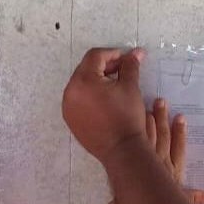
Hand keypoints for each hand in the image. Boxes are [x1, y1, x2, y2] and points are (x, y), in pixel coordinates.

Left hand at [63, 47, 146, 163]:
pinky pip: (78, 99)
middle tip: (122, 69)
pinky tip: (105, 99)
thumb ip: (130, 66)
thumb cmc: (127, 117)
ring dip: (96, 79)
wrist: (122, 150)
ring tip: (114, 84)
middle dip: (104, 66)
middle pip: (86, 68)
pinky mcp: (70, 119)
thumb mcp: (130, 87)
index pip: (95, 56)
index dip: (112, 53)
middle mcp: (70, 91)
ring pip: (81, 84)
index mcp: (83, 80)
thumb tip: (135, 53)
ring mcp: (68, 106)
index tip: (127, 58)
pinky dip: (90, 94)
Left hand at [145, 98, 203, 203]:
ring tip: (150, 106)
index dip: (180, 133)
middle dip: (164, 119)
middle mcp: (161, 163)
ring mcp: (146, 161)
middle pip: (163, 137)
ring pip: (149, 136)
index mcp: (174, 171)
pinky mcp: (132, 161)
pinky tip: (136, 118)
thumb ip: (195, 198)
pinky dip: (137, 130)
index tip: (180, 118)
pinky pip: (136, 142)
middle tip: (162, 102)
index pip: (179, 148)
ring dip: (150, 121)